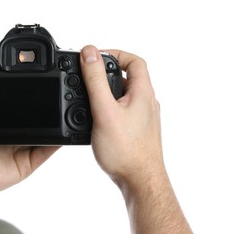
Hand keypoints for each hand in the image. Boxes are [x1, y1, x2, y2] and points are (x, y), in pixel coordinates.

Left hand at [0, 100, 59, 200]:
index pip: (25, 110)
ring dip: (56, 126)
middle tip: (61, 99)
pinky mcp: (26, 165)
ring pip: (45, 137)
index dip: (36, 101)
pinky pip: (45, 152)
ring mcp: (21, 151)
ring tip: (67, 112)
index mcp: (2, 122)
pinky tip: (63, 131)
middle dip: (49, 113)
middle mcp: (13, 137)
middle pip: (39, 123)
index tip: (48, 87)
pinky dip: (56, 142)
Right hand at [80, 45, 162, 183]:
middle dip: (106, 73)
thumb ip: (95, 80)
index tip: (95, 58)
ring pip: (124, 95)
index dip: (115, 54)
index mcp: (143, 93)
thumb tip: (89, 52)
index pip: (135, 61)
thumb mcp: (104, 110)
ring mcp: (143, 118)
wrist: (139, 181)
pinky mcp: (137, 131)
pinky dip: (108, 108)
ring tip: (88, 97)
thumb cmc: (125, 150)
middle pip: (128, 77)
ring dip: (106, 92)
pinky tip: (96, 119)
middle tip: (87, 76)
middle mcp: (146, 103)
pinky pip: (123, 111)